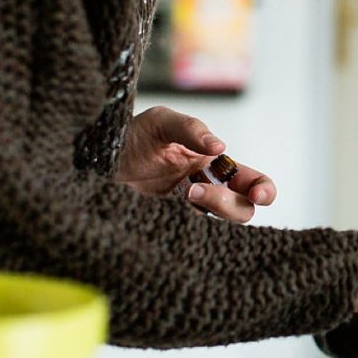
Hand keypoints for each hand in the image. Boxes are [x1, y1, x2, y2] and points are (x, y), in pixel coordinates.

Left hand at [116, 106, 276, 221]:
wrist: (93, 160)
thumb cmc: (130, 136)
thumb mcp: (161, 121)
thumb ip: (191, 129)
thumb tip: (220, 147)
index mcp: (213, 164)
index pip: (252, 182)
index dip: (264, 190)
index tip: (259, 196)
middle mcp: (207, 188)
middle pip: (241, 209)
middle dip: (227, 203)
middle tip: (196, 191)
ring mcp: (188, 210)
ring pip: (220, 226)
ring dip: (211, 213)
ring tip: (183, 195)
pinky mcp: (169, 224)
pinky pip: (192, 235)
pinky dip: (190, 229)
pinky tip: (171, 212)